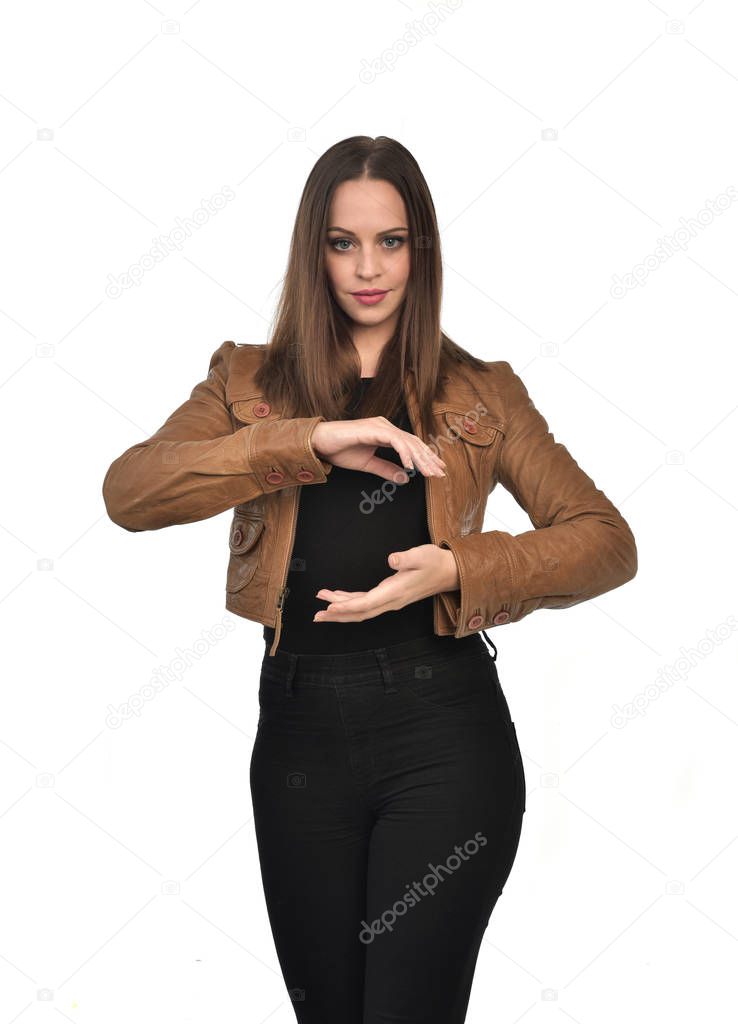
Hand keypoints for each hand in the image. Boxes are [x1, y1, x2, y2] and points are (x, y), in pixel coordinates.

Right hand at [310, 417, 445, 482]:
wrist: (319, 443)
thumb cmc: (340, 451)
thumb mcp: (368, 464)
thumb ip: (387, 470)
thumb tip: (405, 479)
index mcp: (386, 433)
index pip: (411, 445)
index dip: (425, 458)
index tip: (436, 471)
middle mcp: (385, 426)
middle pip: (413, 442)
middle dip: (428, 459)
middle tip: (440, 473)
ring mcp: (380, 426)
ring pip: (407, 442)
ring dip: (420, 458)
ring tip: (429, 473)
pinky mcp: (373, 429)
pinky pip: (394, 441)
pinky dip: (404, 453)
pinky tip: (410, 466)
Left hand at [313, 545, 459, 623]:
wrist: (448, 573)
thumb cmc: (435, 563)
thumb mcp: (422, 555)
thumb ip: (406, 558)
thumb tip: (392, 559)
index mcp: (396, 592)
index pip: (367, 603)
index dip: (347, 606)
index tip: (330, 606)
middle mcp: (391, 601)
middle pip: (359, 613)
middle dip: (337, 615)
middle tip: (316, 615)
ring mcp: (389, 600)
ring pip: (361, 610)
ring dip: (340, 608)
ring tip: (321, 604)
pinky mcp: (389, 596)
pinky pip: (366, 603)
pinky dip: (350, 602)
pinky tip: (338, 598)